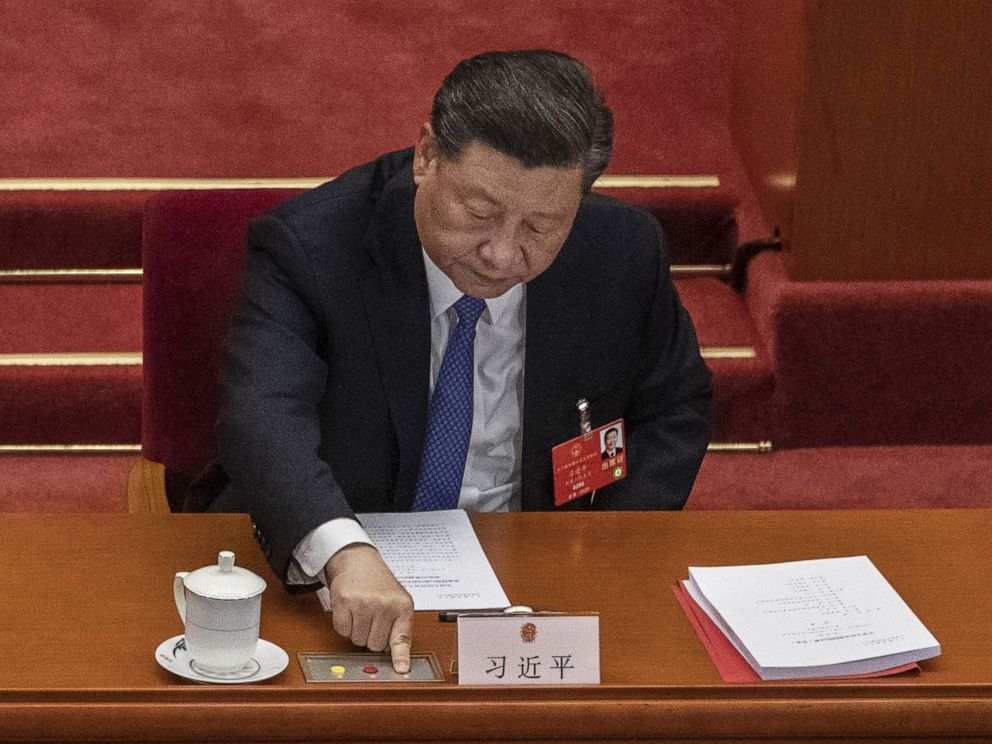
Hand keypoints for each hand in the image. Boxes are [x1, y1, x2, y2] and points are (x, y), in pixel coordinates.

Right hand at [323, 544, 413, 672]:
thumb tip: (396, 659)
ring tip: (362, 612)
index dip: (400, 657)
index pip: (402, 638)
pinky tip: (350, 610)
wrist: (359, 561)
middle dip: (371, 636)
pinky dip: (344, 624)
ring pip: (357, 640)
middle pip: (375, 645)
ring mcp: (364, 603)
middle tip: (372, 618)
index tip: (401, 669)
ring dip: (357, 630)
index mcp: (402, 606)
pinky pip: (342, 631)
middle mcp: (384, 604)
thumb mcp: (398, 602)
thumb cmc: (379, 585)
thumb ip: (399, 628)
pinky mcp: (344, 601)